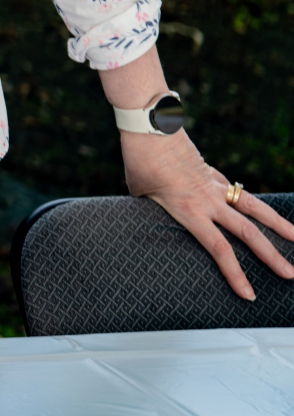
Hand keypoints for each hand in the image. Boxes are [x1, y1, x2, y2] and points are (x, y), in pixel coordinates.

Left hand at [123, 130, 293, 299]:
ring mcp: (213, 184)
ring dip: (279, 225)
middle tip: (290, 275)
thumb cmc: (139, 160)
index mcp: (188, 209)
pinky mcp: (212, 172)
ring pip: (254, 208)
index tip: (249, 294)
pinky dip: (249, 204)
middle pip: (248, 232)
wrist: (150, 124)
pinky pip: (235, 192)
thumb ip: (154, 207)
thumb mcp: (140, 192)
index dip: (236, 273)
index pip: (219, 248)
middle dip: (271, 256)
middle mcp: (207, 199)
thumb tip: (154, 211)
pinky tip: (259, 213)